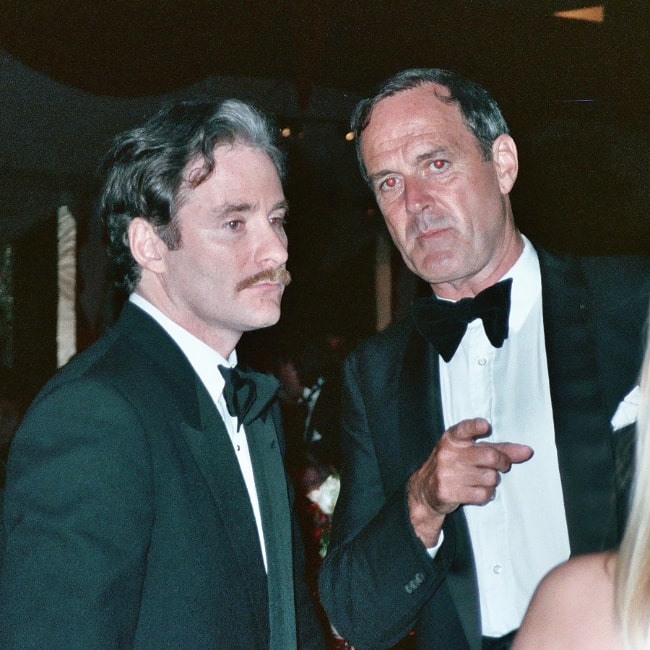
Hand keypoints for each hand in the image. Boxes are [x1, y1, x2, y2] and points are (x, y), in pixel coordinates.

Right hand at [407, 418, 532, 545]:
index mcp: (452, 438)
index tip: (485, 426)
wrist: (425, 489)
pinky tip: (476, 490)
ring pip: (489, 477)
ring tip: (481, 479)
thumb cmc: (454, 465)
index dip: (476, 427)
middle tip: (502, 465)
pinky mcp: (447, 491)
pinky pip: (482, 494)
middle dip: (502, 462)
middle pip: (489, 456)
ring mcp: (446, 473)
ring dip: (492, 481)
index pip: (465, 429)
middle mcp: (448, 453)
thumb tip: (527, 451)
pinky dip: (485, 494)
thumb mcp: (470, 451)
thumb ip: (499, 448)